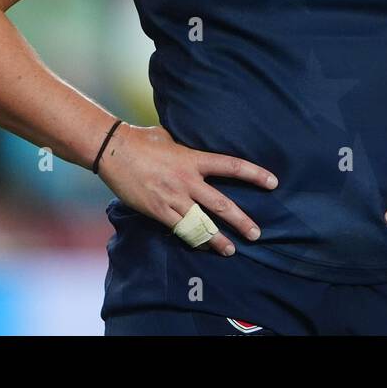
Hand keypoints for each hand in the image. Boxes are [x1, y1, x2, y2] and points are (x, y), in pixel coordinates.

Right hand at [97, 124, 278, 256]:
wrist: (113, 150)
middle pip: (222, 204)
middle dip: (241, 220)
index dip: (254, 174)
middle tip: (257, 234)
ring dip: (218, 238)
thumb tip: (195, 145)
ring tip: (232, 249)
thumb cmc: (142, 140)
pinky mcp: (158, 210)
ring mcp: (173, 197)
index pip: (231, 166)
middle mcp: (187, 180)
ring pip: (202, 223)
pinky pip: (180, 229)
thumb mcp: (171, 138)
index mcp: (194, 159)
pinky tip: (203, 247)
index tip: (273, 182)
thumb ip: (188, 147)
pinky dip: (194, 239)